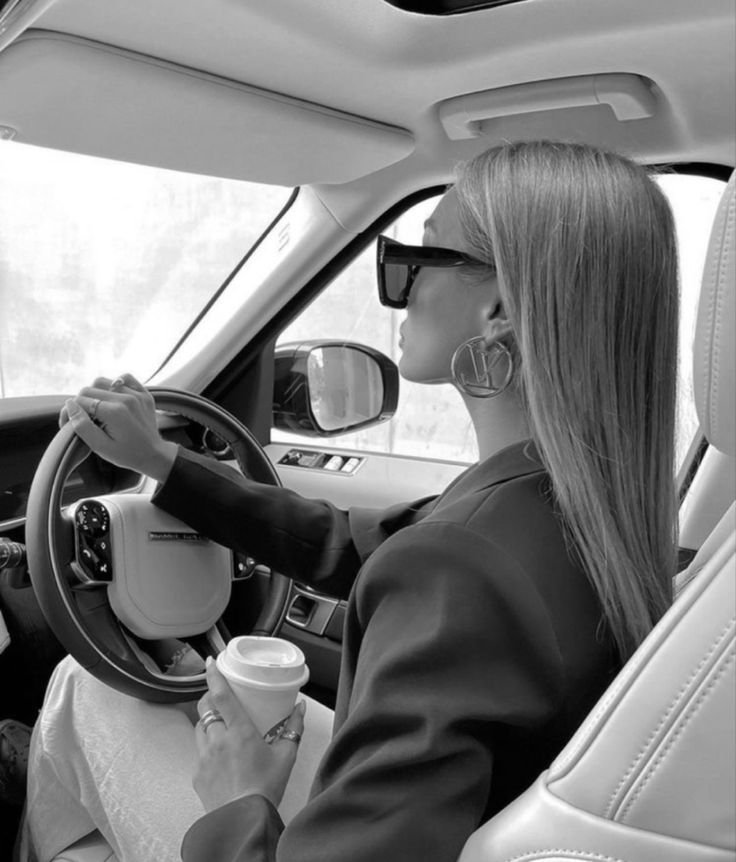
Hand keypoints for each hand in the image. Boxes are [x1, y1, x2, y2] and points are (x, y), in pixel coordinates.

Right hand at [60, 374, 176, 480]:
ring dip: (97, 393)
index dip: (71, 411)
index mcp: (114, 412)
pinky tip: (114, 399)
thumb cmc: (126, 454)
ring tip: (99, 409)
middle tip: (86, 417)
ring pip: (103, 381)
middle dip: (82, 402)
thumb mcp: (100, 446)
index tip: (72, 422)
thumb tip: (70, 404)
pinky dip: (115, 385)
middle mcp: (126, 399)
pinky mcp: (144, 393)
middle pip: (89, 389)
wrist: (153, 454)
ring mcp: (137, 394)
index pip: (80, 400)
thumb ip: (82, 425)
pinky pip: (124, 378)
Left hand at [193, 659, 305, 812]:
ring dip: (207, 721)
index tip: (211, 662)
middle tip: (219, 695)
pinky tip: (218, 756)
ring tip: (219, 725)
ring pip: (199, 728)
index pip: (221, 695)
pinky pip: (198, 752)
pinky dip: (206, 747)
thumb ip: (293, 729)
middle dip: (209, 697)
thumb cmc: (266, 788)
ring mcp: (204, 758)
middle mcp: (217, 740)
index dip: (214, 676)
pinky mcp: (197, 774)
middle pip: (205, 708)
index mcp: (239, 732)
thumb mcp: (286, 756)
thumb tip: (300, 709)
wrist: (243, 821)